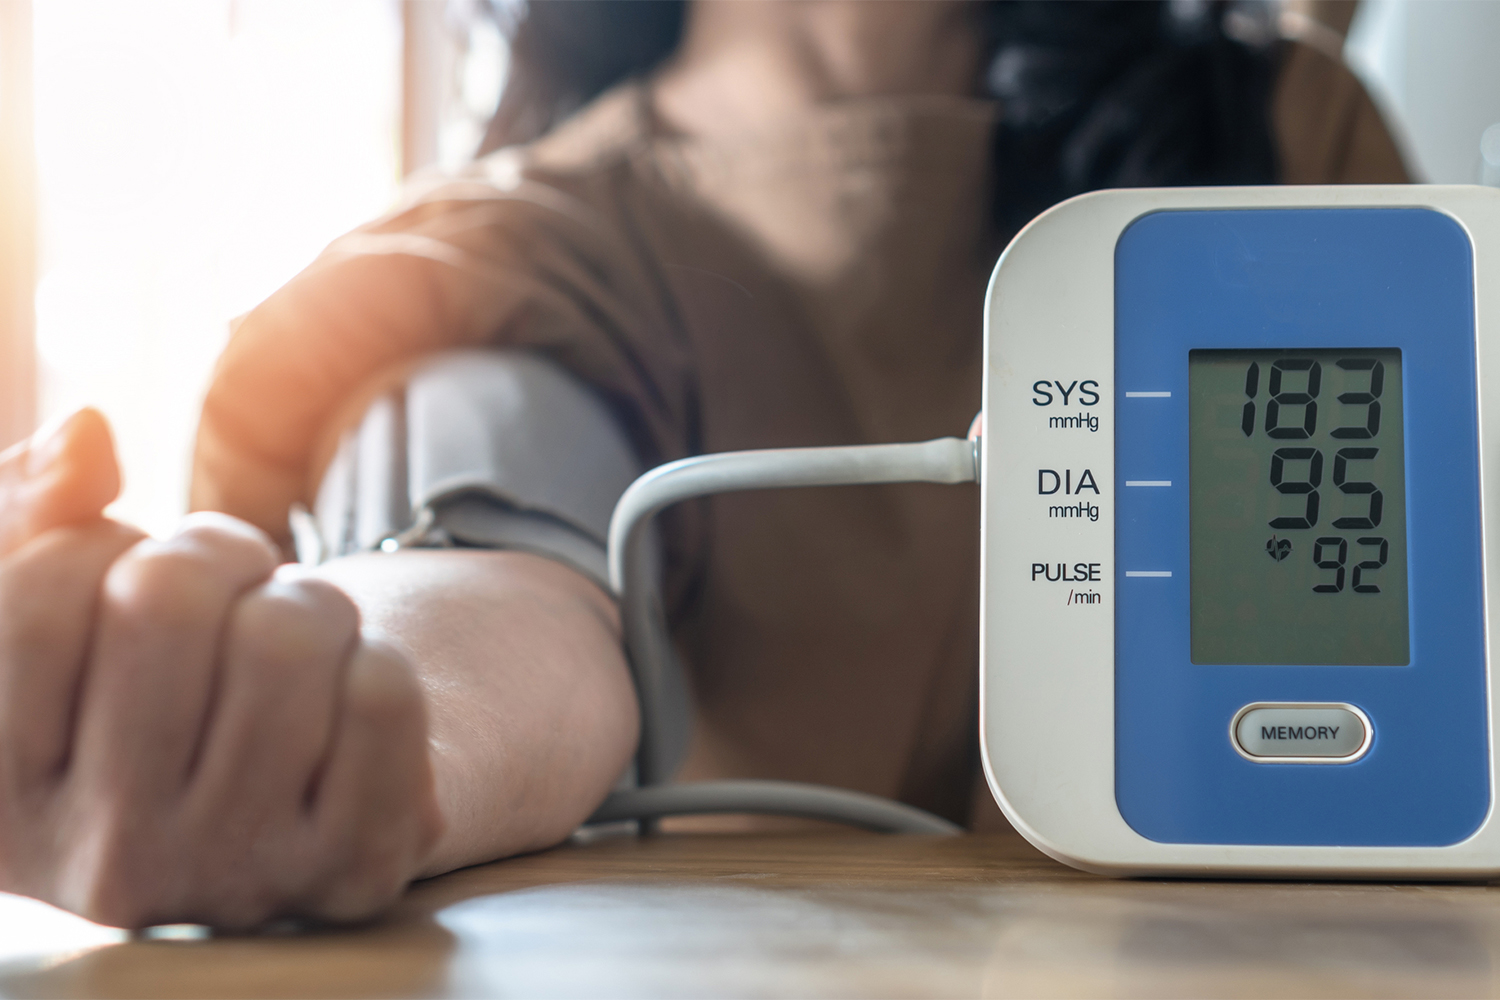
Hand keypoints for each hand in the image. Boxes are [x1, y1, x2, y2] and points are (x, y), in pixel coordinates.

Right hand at [0, 411, 441, 927]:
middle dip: (219, 555)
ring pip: (289, 632)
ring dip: (308, 602)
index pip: (41, 583)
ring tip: (292, 643)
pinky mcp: (348, 870)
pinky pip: (383, 690)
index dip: (108, 542)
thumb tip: (90, 436)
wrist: (278, 801)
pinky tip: (346, 698)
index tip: (128, 581)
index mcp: (0, 799)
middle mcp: (104, 861)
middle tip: (233, 596)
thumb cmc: (148, 685)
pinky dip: (379, 658)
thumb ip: (27, 513)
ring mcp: (229, 876)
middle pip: (169, 596)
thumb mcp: (53, 604)